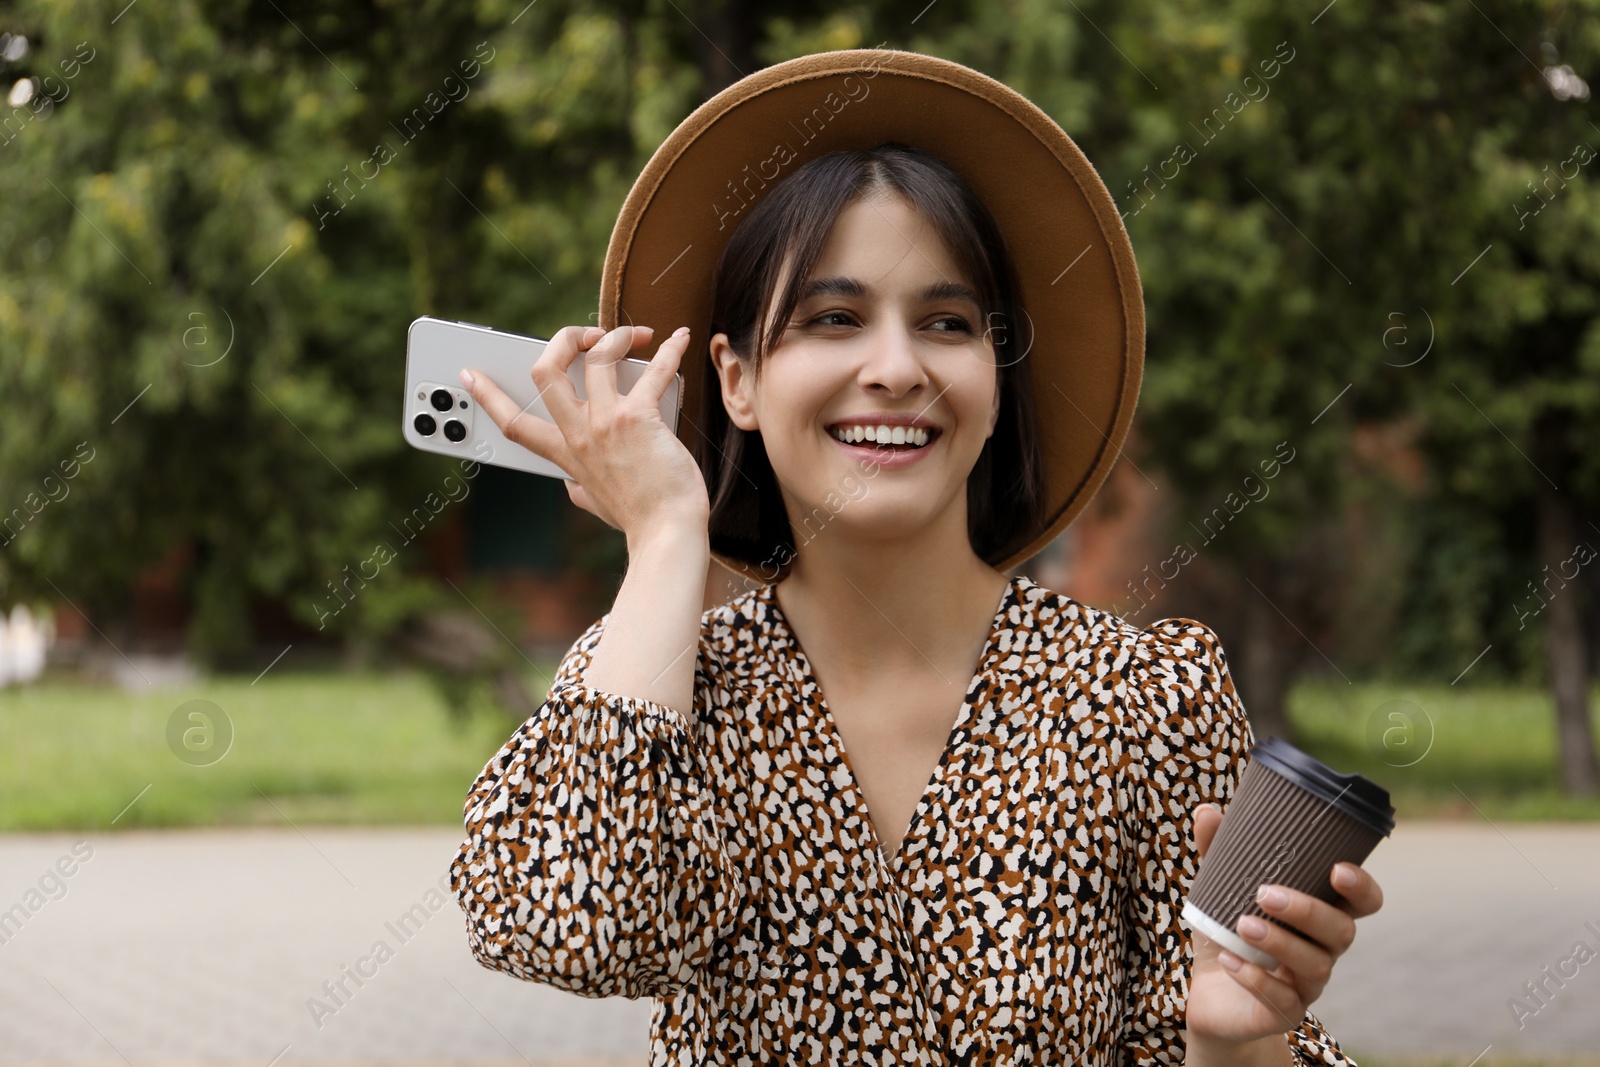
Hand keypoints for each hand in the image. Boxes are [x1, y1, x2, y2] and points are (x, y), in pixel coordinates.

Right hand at [459, 323, 708, 536]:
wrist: (667, 533)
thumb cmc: (640, 518)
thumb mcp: (595, 503)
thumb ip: (579, 490)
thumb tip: (572, 488)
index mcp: (566, 454)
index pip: (514, 424)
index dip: (487, 396)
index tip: (470, 374)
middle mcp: (580, 434)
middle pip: (546, 371)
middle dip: (564, 338)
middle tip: (588, 335)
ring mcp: (606, 423)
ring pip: (597, 357)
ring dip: (618, 336)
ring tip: (637, 335)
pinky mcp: (638, 418)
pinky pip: (654, 370)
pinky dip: (670, 350)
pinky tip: (680, 339)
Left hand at [1183, 802, 1384, 1049]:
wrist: (1211, 996)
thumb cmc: (1228, 935)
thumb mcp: (1219, 893)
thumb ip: (1218, 855)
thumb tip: (1206, 810)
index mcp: (1319, 916)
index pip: (1362, 903)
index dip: (1361, 887)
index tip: (1336, 869)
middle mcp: (1323, 950)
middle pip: (1343, 932)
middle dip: (1308, 910)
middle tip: (1265, 893)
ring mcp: (1308, 984)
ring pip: (1316, 965)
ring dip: (1280, 942)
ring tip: (1243, 924)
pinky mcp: (1285, 1013)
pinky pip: (1284, 1001)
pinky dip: (1257, 979)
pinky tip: (1230, 960)